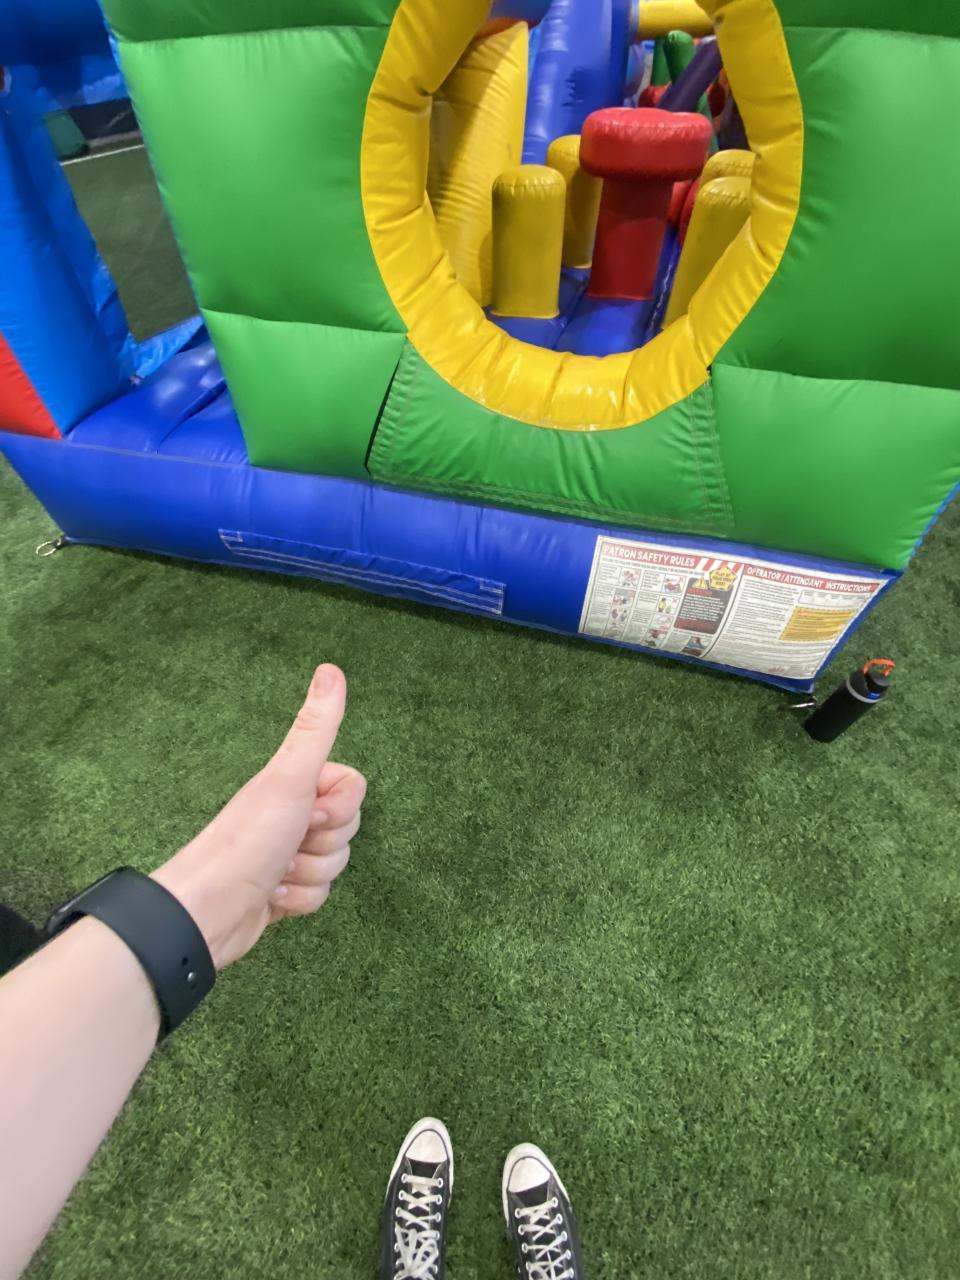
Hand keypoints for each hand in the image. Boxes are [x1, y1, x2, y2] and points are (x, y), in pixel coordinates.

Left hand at [151, 665, 364, 968]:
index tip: (310, 814)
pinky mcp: (283, 890)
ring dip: (309, 874)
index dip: (340, 808)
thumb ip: (317, 727)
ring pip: (335, 864)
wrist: (210, 908)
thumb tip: (331, 669)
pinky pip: (318, 895)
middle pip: (348, 829)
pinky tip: (272, 896)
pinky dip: (299, 900)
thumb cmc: (250, 838)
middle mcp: (291, 814)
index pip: (353, 790)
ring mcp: (288, 853)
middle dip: (324, 845)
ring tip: (277, 873)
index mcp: (295, 783)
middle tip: (291, 843)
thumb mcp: (290, 777)